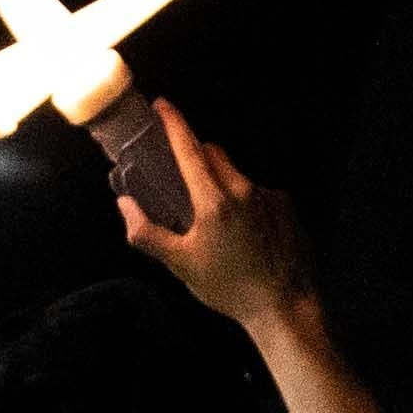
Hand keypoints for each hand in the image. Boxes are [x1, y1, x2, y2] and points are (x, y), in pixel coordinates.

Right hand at [117, 98, 314, 323]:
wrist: (284, 307)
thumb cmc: (228, 288)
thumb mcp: (180, 264)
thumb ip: (147, 232)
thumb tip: (125, 204)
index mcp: (214, 200)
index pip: (190, 149)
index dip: (174, 123)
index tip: (163, 105)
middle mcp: (244, 189)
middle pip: (215, 155)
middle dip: (197, 157)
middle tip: (184, 181)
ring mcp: (270, 196)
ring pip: (237, 176)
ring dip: (222, 186)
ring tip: (219, 225)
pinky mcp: (287, 207)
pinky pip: (259, 194)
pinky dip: (246, 204)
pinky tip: (246, 236)